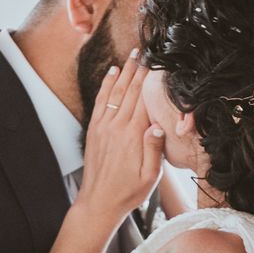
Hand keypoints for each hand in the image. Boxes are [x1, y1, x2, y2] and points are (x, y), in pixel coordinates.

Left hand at [76, 49, 164, 224]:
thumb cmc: (128, 192)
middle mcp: (117, 127)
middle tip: (147, 50)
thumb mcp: (150, 177)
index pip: (145, 100)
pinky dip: (106, 85)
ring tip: (132, 55)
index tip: (159, 62)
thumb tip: (159, 126)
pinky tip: (112, 73)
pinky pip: (101, 101)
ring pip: (116, 92)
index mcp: (134, 136)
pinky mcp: (94, 129)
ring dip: (124, 71)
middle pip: (131, 91)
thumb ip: (154, 150)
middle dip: (139, 69)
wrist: (98, 202)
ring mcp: (103, 126)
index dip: (152, 79)